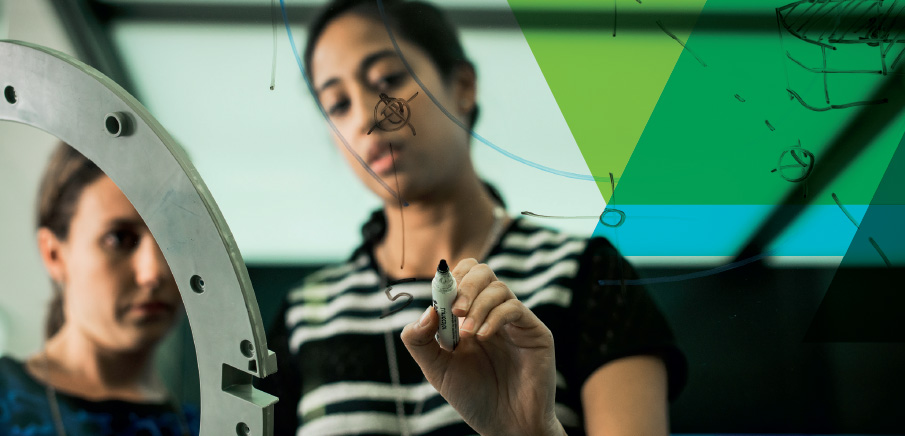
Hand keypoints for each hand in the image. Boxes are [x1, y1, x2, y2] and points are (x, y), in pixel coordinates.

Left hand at [400, 259, 564, 435]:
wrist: (506, 425)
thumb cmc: (473, 397)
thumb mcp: (436, 370)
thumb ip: (420, 341)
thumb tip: (425, 310)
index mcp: (468, 316)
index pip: (460, 278)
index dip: (447, 281)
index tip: (437, 296)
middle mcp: (492, 312)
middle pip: (481, 271)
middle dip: (465, 284)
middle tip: (454, 310)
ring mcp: (514, 320)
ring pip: (498, 287)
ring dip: (477, 305)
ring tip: (466, 334)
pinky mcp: (534, 331)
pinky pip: (514, 308)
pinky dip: (495, 317)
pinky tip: (482, 336)